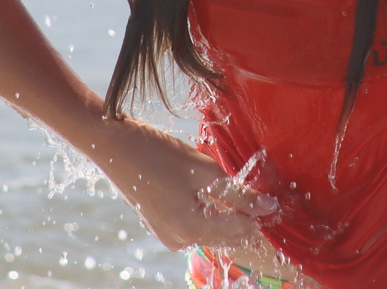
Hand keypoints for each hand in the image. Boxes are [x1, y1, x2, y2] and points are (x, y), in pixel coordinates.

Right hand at [88, 117, 277, 251]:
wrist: (114, 146)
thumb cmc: (159, 153)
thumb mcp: (205, 171)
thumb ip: (238, 193)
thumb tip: (269, 208)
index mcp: (190, 230)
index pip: (241, 231)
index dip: (259, 213)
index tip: (272, 195)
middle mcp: (179, 241)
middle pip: (227, 234)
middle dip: (244, 213)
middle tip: (255, 186)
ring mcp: (168, 235)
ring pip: (212, 228)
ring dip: (227, 210)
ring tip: (231, 183)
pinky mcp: (162, 226)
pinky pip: (196, 223)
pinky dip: (209, 209)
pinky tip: (209, 187)